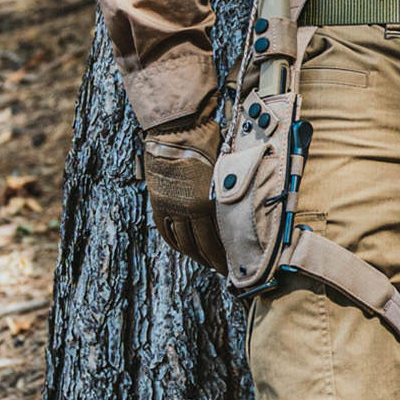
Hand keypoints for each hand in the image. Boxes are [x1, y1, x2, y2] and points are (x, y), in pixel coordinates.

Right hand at [142, 112, 226, 273]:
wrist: (177, 129)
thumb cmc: (208, 145)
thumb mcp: (226, 172)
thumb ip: (229, 195)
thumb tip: (242, 208)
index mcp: (206, 204)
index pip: (216, 241)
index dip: (224, 258)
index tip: (232, 267)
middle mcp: (186, 210)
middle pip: (199, 246)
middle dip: (212, 261)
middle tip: (221, 270)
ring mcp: (169, 207)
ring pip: (181, 242)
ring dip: (194, 255)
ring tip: (204, 261)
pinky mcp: (158, 201)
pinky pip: (165, 230)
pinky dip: (174, 242)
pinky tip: (183, 248)